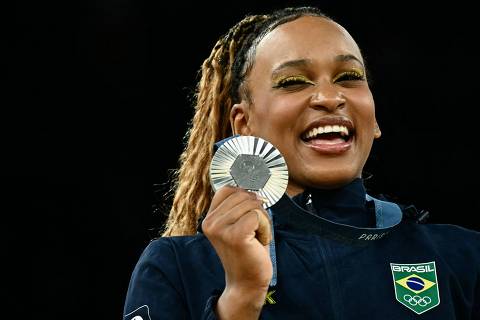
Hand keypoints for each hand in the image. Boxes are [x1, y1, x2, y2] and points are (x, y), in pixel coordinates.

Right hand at [202, 186, 271, 318]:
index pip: (228, 189)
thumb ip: (239, 205)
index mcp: (209, 218)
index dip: (245, 197)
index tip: (250, 215)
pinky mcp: (234, 235)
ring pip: (253, 205)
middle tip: (253, 232)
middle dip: (257, 211)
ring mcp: (220, 229)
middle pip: (243, 195)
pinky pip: (258, 216)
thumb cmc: (247, 252)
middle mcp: (210, 222)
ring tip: (254, 238)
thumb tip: (252, 185)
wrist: (246, 283)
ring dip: (262, 221)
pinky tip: (258, 242)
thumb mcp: (238, 225)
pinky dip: (264, 228)